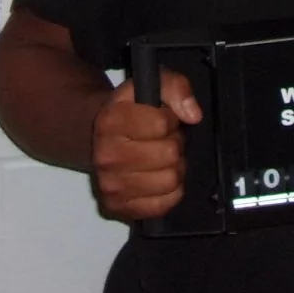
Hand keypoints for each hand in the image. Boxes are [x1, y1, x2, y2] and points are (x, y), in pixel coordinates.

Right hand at [91, 68, 202, 221]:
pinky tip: (160, 176)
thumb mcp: (152, 84)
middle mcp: (105, 156)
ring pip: (169, 180)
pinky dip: (170, 191)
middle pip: (168, 154)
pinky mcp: (118, 208)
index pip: (160, 124)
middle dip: (175, 143)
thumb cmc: (132, 109)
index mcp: (110, 120)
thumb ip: (175, 88)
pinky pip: (163, 205)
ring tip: (163, 157)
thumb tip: (194, 115)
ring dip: (175, 167)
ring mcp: (110, 185)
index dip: (170, 118)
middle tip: (165, 138)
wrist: (100, 136)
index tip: (164, 117)